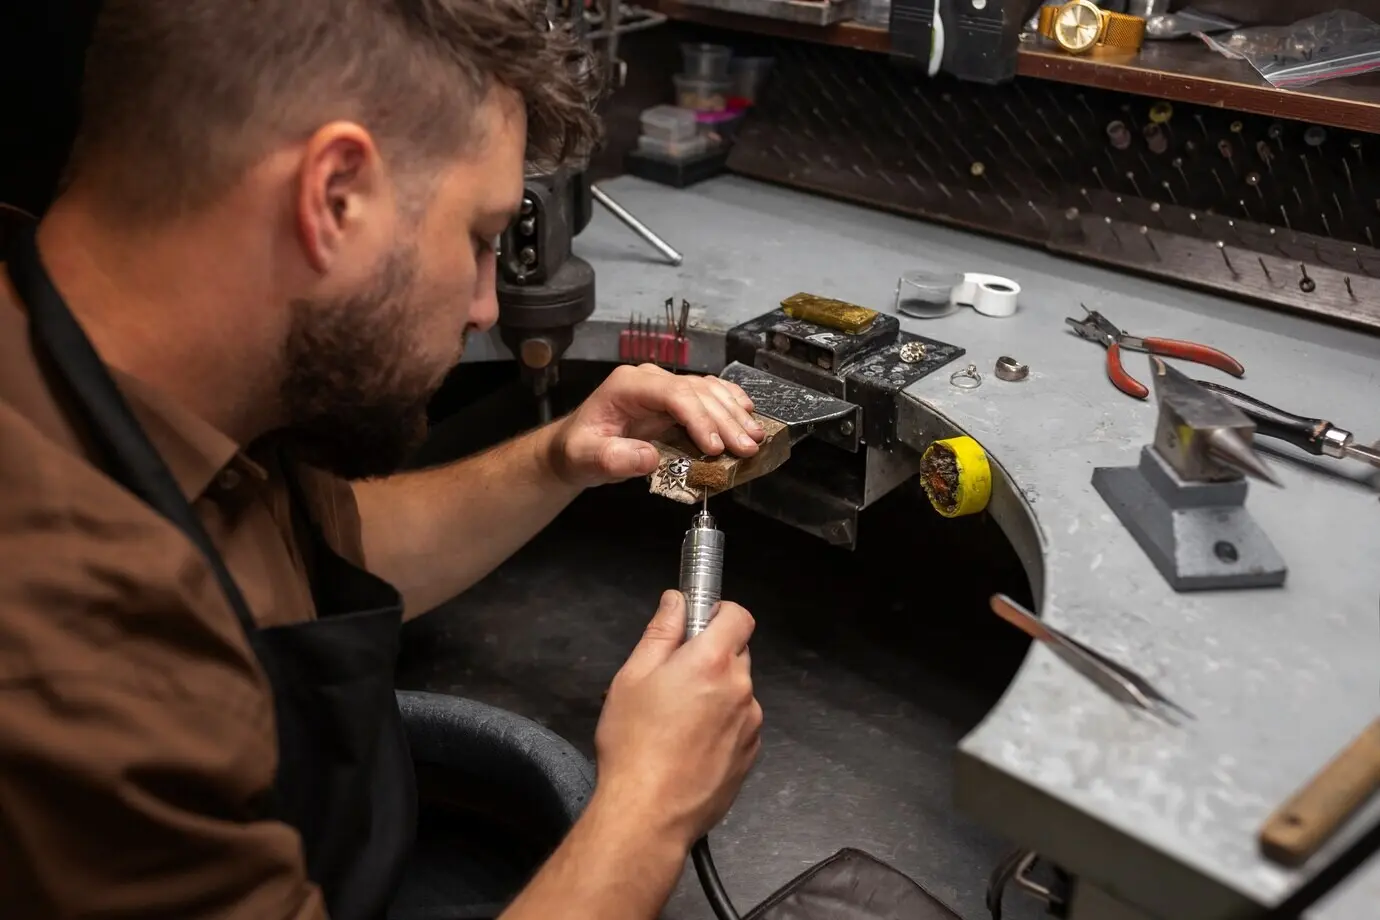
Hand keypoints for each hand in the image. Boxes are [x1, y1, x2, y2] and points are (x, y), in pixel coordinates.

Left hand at [549, 363, 765, 487]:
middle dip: (725, 420)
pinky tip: (747, 412)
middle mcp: (650, 379)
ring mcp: (665, 386)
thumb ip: (614, 458)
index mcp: (629, 385)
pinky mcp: (675, 398)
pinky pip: (708, 393)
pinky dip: (729, 403)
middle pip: (697, 392)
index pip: (673, 393)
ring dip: (734, 412)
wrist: (577, 446)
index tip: (715, 447)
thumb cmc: (581, 449)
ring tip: (754, 435)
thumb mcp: (587, 458)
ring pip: (708, 390)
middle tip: (746, 447)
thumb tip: (649, 457)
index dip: (698, 418)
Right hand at [594, 590, 762, 849]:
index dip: (718, 613)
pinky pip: (740, 724)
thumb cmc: (634, 743)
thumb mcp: (632, 677)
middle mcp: (741, 688)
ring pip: (738, 691)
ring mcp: (751, 724)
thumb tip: (676, 601)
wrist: (649, 813)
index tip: (696, 626)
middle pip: (737, 653)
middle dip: (711, 657)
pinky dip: (722, 725)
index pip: (739, 615)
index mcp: (712, 661)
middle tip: (672, 679)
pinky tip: (689, 746)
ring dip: (717, 694)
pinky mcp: (751, 755)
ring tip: (676, 721)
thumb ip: (661, 633)